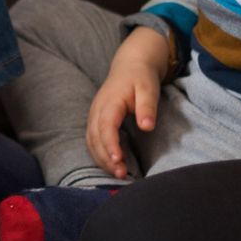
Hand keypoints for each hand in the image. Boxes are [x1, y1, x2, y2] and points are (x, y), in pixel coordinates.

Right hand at [86, 28, 173, 179]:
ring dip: (102, 159)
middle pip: (95, 138)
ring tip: (119, 174)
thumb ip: (147, 106)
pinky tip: (114, 163)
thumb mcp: (149, 88)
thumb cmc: (140, 77)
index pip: (105, 126)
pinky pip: (93, 141)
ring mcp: (94, 115)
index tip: (119, 160)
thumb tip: (147, 126)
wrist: (130, 65)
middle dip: (106, 158)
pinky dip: (100, 154)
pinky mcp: (96, 120)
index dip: (110, 145)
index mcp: (110, 101)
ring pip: (91, 142)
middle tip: (122, 175)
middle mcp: (97, 110)